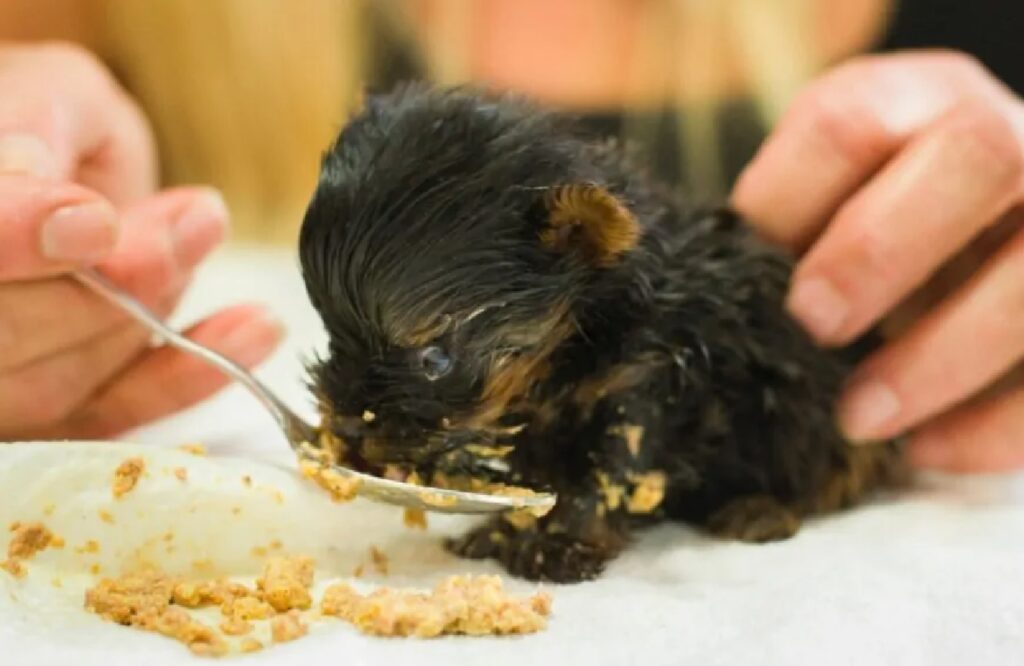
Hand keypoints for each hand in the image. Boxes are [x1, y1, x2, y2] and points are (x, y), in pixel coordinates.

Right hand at [0, 42, 281, 440]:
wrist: (49, 163)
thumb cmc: (40, 120)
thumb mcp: (47, 94)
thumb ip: (41, 130)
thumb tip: (79, 219)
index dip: (13, 239)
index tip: (94, 221)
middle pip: (6, 334)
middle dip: (114, 284)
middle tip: (194, 220)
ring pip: (56, 383)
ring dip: (154, 315)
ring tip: (205, 232)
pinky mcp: (46, 414)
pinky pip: (108, 416)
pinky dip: (186, 378)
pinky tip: (254, 331)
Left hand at [732, 50, 1023, 472]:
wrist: (980, 229)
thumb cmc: (876, 220)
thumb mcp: (827, 202)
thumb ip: (787, 229)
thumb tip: (724, 303)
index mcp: (916, 101)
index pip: (849, 123)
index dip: (788, 202)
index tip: (751, 276)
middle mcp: (1010, 139)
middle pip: (973, 157)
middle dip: (880, 249)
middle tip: (813, 327)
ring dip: (940, 357)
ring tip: (856, 418)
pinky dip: (992, 425)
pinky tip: (926, 450)